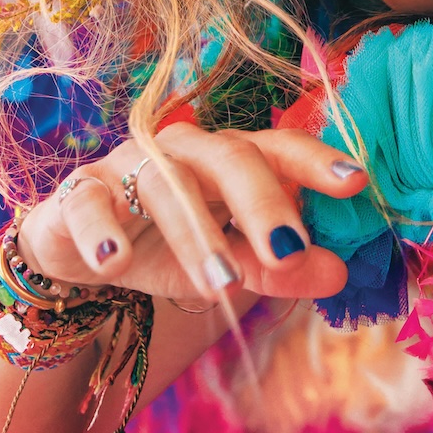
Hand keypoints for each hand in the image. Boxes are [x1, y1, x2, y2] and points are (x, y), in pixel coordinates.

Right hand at [16, 122, 367, 303]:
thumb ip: (277, 266)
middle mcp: (185, 149)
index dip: (315, 161)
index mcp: (230, 156)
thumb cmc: (166, 242)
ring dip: (195, 234)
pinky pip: (87, 204)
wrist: (76, 247)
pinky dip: (100, 232)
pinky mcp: (78, 192)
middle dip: (262, 204)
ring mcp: (129, 165)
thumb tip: (339, 275)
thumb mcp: (227, 260)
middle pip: (229, 157)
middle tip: (290, 252)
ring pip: (167, 185)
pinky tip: (116, 263)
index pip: (278, 148)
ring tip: (222, 284)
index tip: (356, 182)